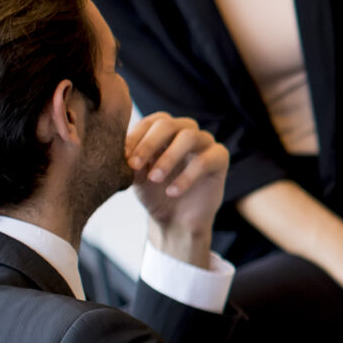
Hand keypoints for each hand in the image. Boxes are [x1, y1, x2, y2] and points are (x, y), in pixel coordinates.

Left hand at [126, 113, 228, 262]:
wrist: (176, 220)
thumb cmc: (155, 193)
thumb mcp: (138, 177)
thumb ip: (133, 163)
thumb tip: (125, 152)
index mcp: (164, 132)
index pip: (150, 122)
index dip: (135, 137)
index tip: (122, 156)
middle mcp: (186, 132)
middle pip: (168, 124)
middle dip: (148, 144)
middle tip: (134, 165)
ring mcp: (205, 143)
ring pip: (190, 136)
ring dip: (169, 157)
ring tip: (154, 178)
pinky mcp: (220, 159)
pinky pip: (205, 161)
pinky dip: (186, 176)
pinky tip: (172, 192)